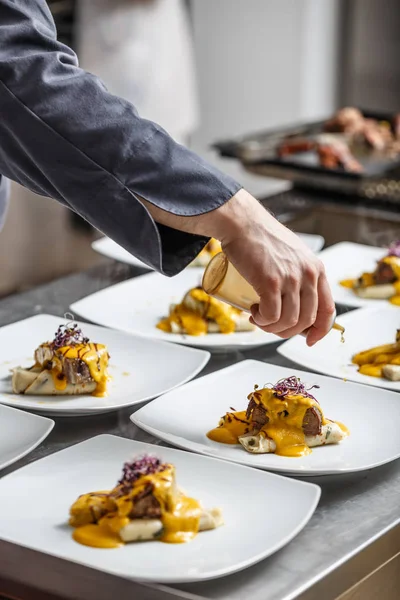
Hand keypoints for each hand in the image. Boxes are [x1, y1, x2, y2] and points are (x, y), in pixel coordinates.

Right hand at [140, 188, 334, 344]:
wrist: (242, 223)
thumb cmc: (262, 238)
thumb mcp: (293, 255)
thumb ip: (299, 274)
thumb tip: (295, 305)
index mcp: (317, 269)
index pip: (328, 310)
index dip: (319, 330)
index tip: (309, 340)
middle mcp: (308, 274)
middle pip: (306, 320)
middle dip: (286, 331)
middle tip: (269, 325)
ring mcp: (291, 278)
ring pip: (288, 321)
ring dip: (271, 327)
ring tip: (258, 317)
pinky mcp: (271, 282)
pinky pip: (271, 316)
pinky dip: (262, 321)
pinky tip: (254, 312)